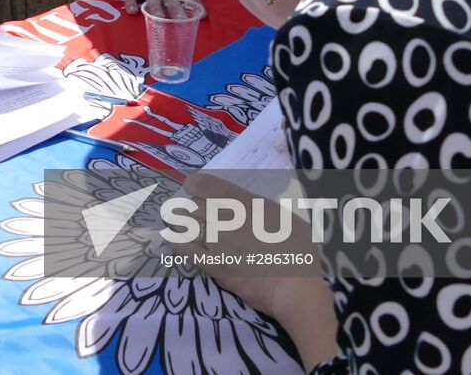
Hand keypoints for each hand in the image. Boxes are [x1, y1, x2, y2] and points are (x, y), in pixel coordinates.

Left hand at [173, 172, 338, 367]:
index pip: (208, 185)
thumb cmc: (301, 251)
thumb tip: (252, 209)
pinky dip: (175, 242)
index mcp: (247, 203)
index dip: (195, 184)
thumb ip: (263, 211)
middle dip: (191, 207)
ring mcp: (218, 241)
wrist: (297, 287)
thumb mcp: (287, 219)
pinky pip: (186, 250)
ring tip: (178, 220)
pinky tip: (169, 238)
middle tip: (189, 210)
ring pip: (188, 224)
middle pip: (196, 204)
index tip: (191, 186)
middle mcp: (228, 217)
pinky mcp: (214, 265)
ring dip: (181, 221)